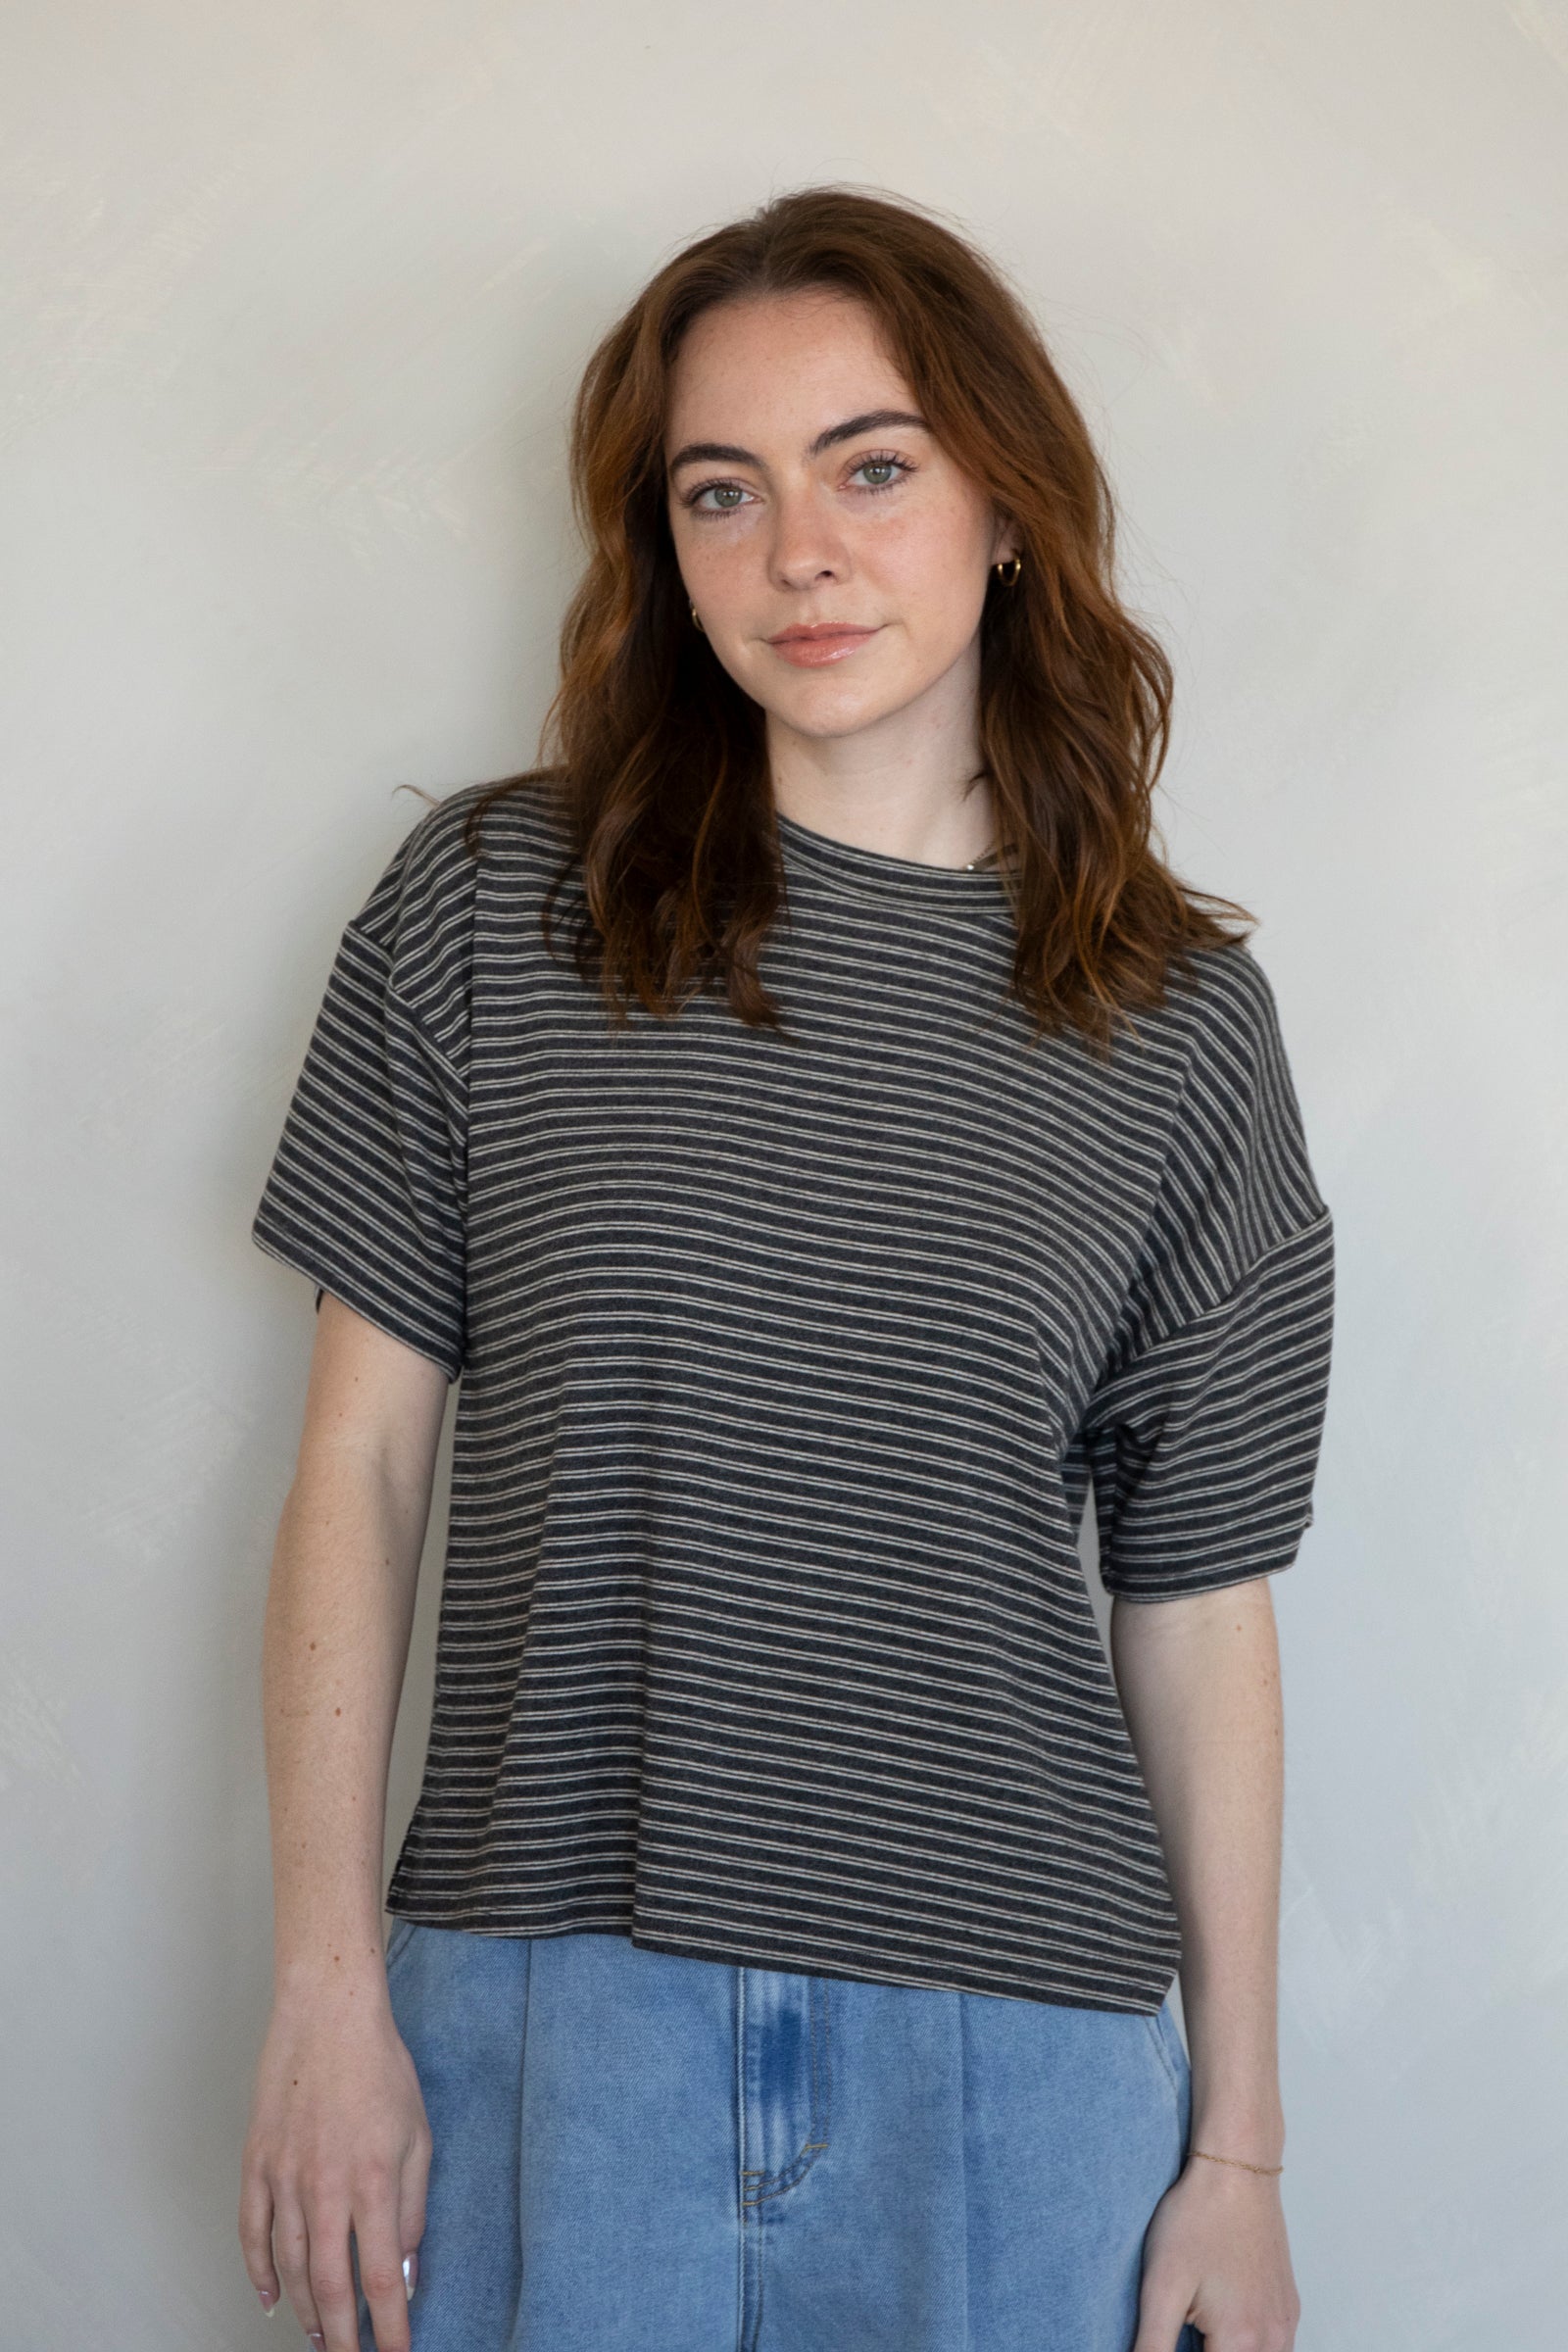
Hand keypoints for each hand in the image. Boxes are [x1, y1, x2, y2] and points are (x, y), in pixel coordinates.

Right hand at [239, 1979, 430, 2350]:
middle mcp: (324, 2188)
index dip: (390, 2327)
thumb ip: (412, 2209)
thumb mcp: (419, 2136)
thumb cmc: (380, 2069)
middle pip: (329, 2286)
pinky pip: (252, 2234)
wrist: (327, 2016)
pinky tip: (271, 2299)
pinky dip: (259, 2273)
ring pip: (289, 2267)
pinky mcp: (257, 2164)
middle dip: (343, 2336)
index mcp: (373, 2182)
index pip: (382, 2278)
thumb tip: (405, 2269)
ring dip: (305, 2311)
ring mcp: (283, 2178)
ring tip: (320, 2338)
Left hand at [1131, 2156, 1300, 2351]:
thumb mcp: (1161, 2286)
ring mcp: (1285, 2324)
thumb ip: (1152, 2346)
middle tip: (1183, 2323)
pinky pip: (1271, 2347)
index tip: (1173, 2332)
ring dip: (1225, 2349)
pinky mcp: (1289, 2307)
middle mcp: (1274, 2341)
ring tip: (1196, 2325)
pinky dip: (1246, 2344)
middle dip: (1202, 2351)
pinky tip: (1218, 2319)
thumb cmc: (1197, 2220)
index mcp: (1241, 2342)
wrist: (1237, 2169)